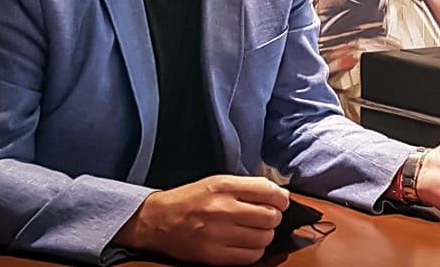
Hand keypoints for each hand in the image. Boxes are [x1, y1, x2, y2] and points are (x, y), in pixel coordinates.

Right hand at [113, 175, 289, 264]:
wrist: (157, 220)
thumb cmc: (190, 200)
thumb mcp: (216, 182)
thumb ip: (247, 187)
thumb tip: (279, 196)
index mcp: (223, 186)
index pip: (268, 191)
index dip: (281, 199)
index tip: (280, 202)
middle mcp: (221, 209)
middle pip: (270, 217)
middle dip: (273, 218)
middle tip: (265, 217)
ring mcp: (217, 234)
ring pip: (263, 238)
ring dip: (264, 236)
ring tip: (254, 231)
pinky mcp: (213, 256)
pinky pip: (250, 257)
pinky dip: (254, 251)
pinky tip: (245, 244)